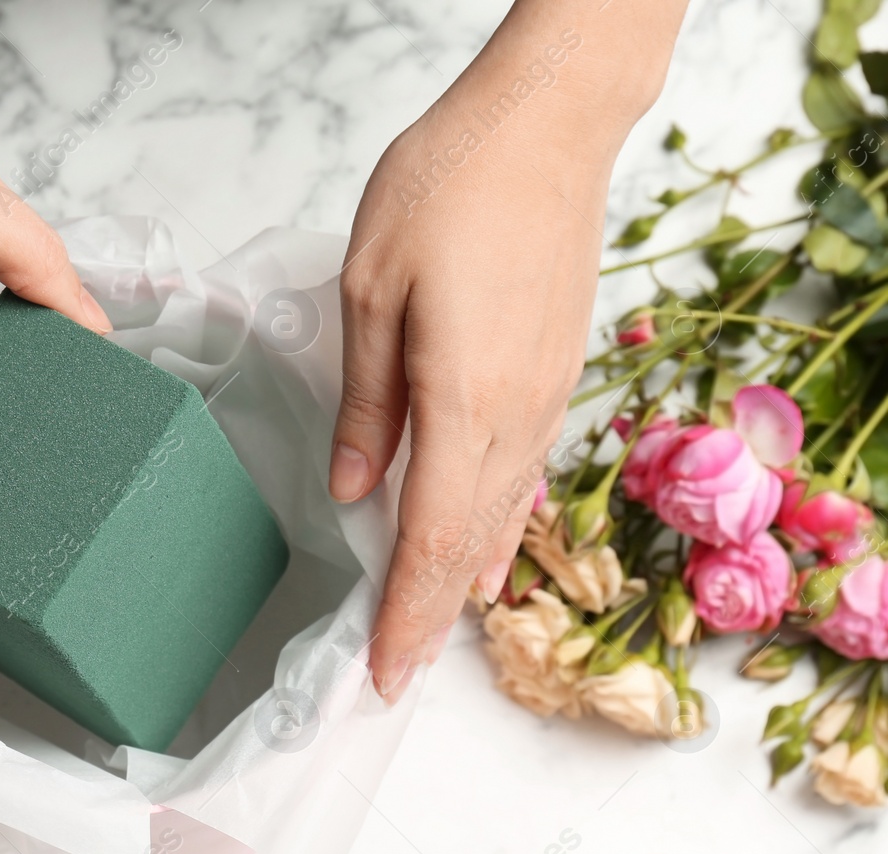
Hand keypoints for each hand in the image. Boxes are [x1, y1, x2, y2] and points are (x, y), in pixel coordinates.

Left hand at [329, 0, 684, 698]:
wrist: (548, 124)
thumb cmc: (451, 187)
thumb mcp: (372, 289)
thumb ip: (367, 402)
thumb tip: (352, 490)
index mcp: (466, 400)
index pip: (430, 539)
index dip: (405, 615)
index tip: (381, 675)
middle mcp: (518, 414)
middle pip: (469, 543)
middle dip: (430, 616)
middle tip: (395, 676)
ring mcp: (546, 395)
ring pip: (499, 514)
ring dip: (461, 579)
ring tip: (430, 633)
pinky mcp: (554, 372)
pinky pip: (520, 474)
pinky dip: (492, 525)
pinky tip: (482, 550)